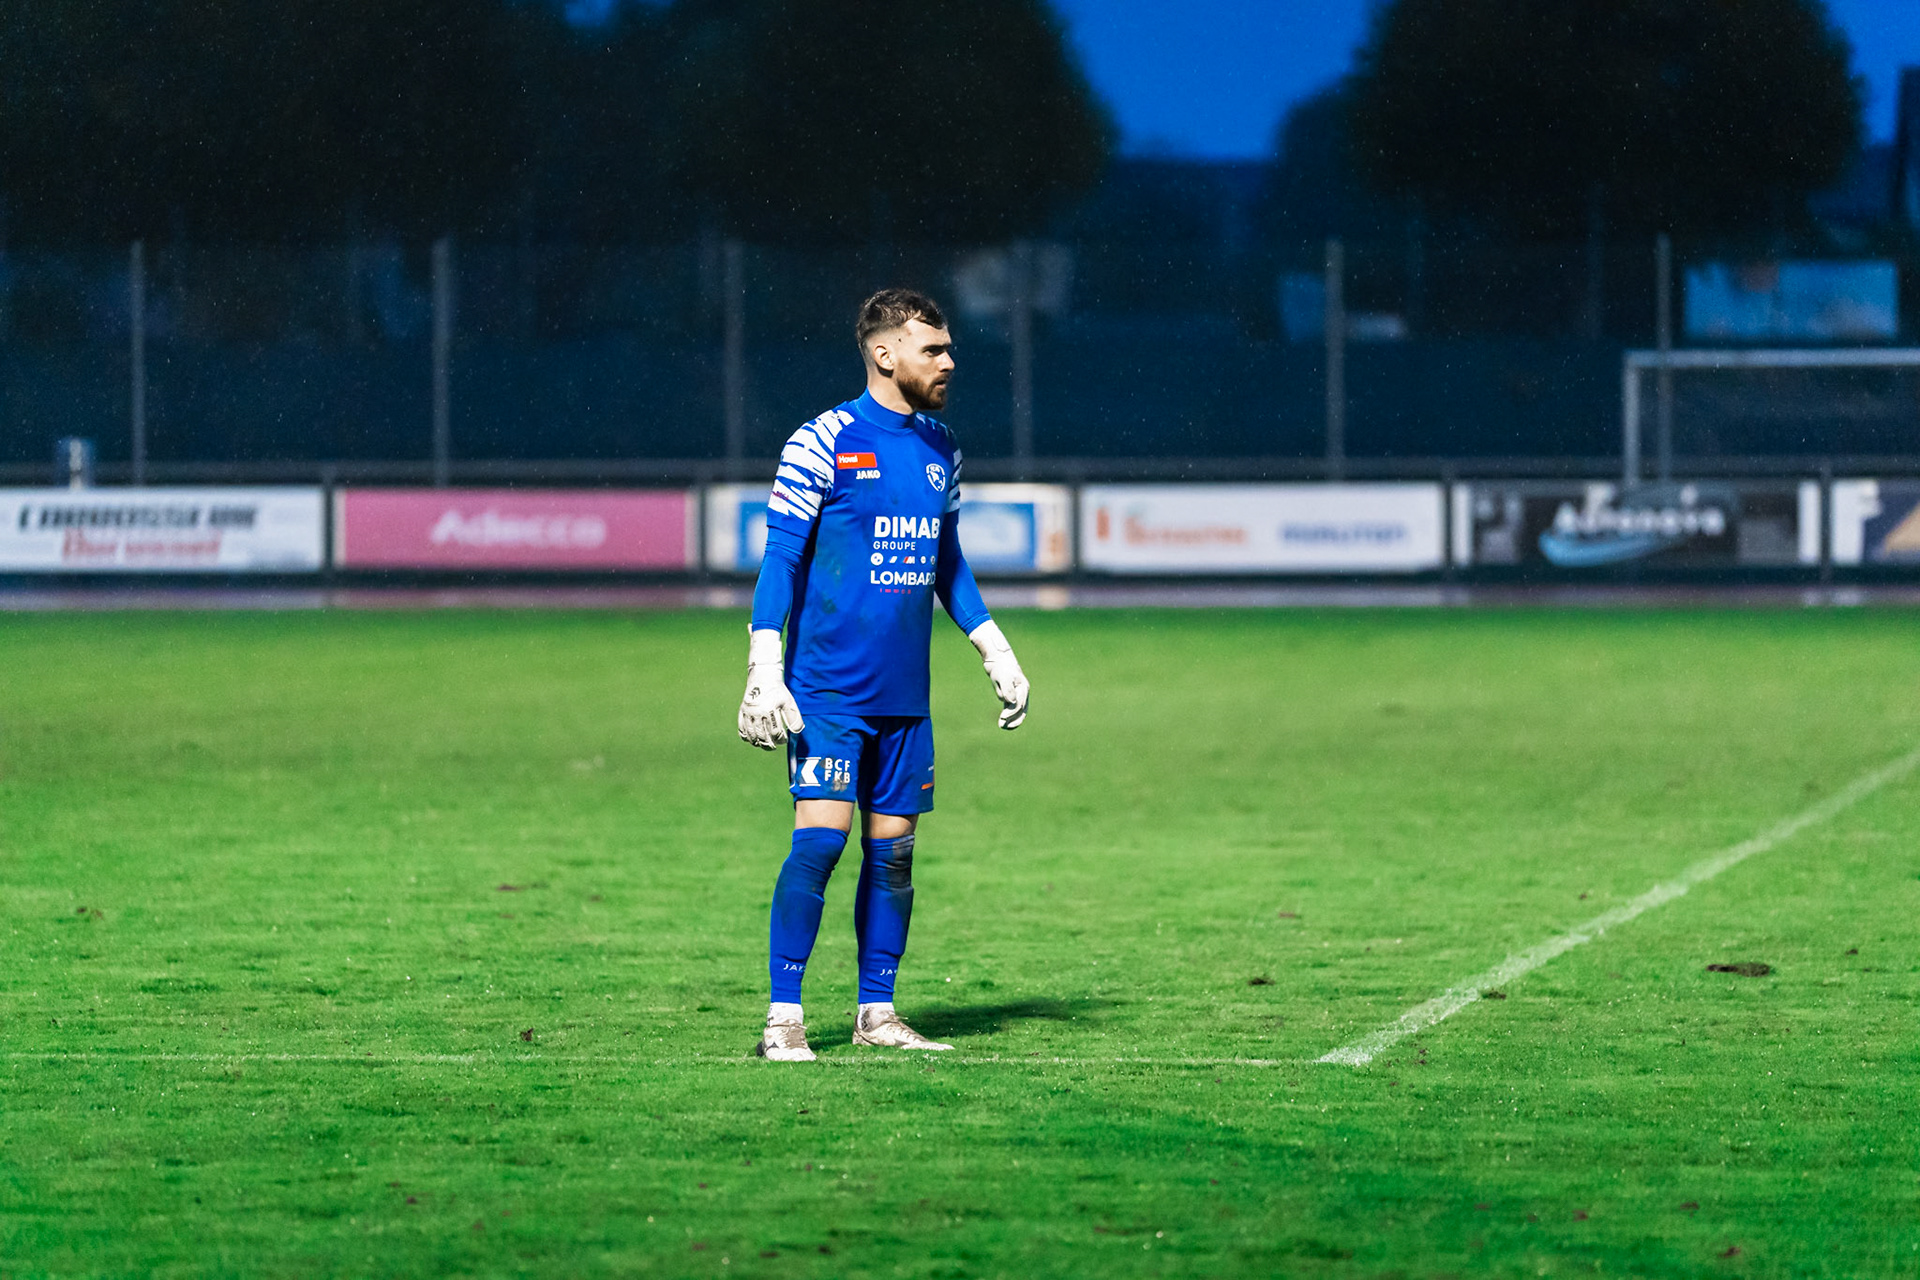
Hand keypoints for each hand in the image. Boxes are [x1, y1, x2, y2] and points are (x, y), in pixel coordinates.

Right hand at [738, 629, 803, 748]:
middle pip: (762, 736)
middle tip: (774, 746)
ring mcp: (748, 712)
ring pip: (751, 734)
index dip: (780, 740)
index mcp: (770, 709)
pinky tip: (752, 739)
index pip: (775, 732)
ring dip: (758, 743)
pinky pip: (741, 728)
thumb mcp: (789, 701)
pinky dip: (746, 736)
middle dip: (769, 745)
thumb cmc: (778, 690)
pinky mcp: (742, 711)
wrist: (763, 677)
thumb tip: (796, 731)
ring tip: (764, 744)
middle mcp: (758, 712)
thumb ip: (793, 717)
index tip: (784, 740)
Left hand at [967, 619, 1028, 729]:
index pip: (1020, 705)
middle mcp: (1021, 691)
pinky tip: (1002, 720)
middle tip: (1004, 726)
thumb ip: (1008, 690)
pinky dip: (1007, 713)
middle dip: (1014, 720)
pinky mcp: (1009, 693)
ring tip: (1002, 726)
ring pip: (1016, 710)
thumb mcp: (1003, 677)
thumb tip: (1011, 702)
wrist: (997, 657)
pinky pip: (1010, 706)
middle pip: (1021, 710)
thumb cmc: (1001, 667)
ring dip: (1010, 719)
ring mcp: (1016, 692)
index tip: (1003, 718)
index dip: (1012, 713)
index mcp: (1023, 688)